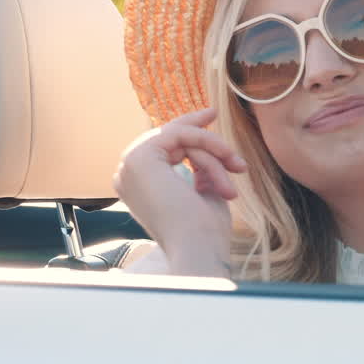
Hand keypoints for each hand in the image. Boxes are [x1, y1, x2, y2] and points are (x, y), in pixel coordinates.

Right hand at [113, 108, 245, 275]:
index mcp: (137, 185)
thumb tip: (203, 149)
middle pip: (170, 138)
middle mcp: (127, 174)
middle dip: (205, 139)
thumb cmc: (204, 230)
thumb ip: (198, 170)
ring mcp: (129, 165)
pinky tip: (226, 159)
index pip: (161, 146)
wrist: (198, 247)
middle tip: (221, 127)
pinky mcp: (140, 158)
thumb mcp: (203, 191)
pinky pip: (181, 134)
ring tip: (236, 170)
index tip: (212, 115)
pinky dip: (208, 144)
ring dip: (214, 153)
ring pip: (180, 137)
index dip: (186, 129)